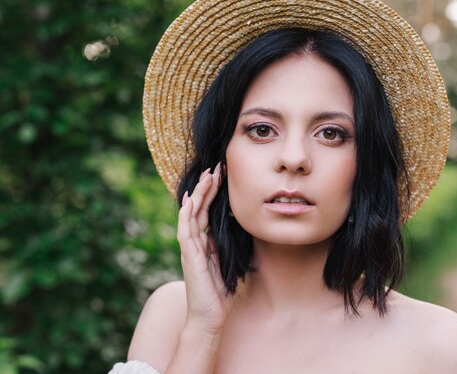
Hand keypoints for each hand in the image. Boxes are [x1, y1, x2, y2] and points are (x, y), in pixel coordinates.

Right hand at [177, 165, 233, 333]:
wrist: (210, 316)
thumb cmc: (221, 293)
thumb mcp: (230, 262)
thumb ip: (229, 246)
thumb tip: (242, 229)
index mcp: (205, 243)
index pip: (208, 212)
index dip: (213, 194)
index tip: (222, 176)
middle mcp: (195, 242)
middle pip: (199, 208)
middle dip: (206, 187)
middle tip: (215, 167)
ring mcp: (190, 248)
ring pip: (191, 214)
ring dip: (198, 194)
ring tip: (206, 176)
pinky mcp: (188, 256)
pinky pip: (185, 230)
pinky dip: (187, 214)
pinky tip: (190, 200)